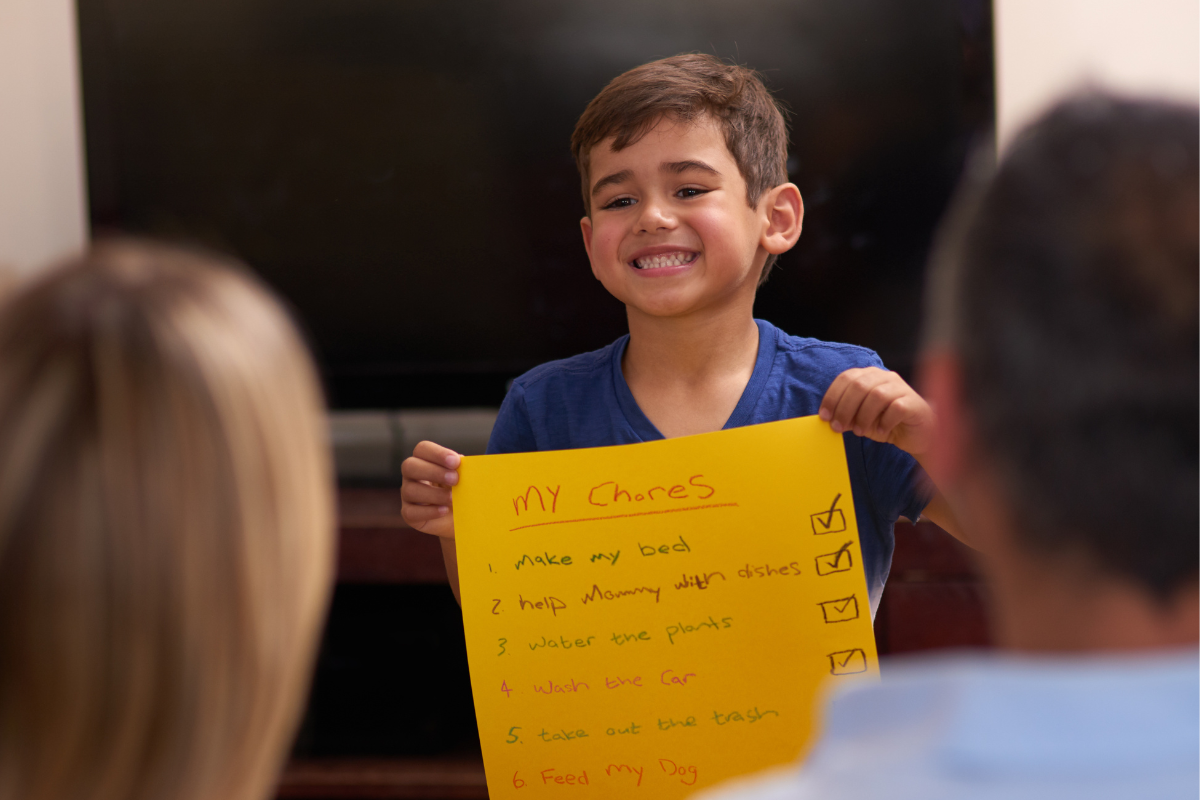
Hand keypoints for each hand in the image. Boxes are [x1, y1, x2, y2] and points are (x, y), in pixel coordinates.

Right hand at [400, 441, 460, 538]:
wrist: (461, 517)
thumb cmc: (461, 491)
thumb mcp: (464, 478)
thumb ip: (463, 468)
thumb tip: (465, 463)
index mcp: (424, 460)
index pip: (422, 449)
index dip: (437, 453)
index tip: (456, 462)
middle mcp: (411, 475)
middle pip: (409, 466)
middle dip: (433, 471)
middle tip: (455, 479)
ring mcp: (407, 495)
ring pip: (410, 490)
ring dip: (434, 494)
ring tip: (452, 499)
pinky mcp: (409, 514)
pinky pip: (411, 512)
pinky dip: (429, 511)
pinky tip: (444, 510)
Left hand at [818, 367, 934, 457]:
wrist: (916, 434)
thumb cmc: (885, 423)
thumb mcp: (860, 419)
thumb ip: (846, 416)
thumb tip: (828, 419)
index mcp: (869, 376)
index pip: (846, 378)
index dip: (832, 396)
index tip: (824, 416)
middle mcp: (885, 377)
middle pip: (859, 385)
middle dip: (844, 408)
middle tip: (838, 427)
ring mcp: (901, 388)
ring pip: (876, 395)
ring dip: (863, 416)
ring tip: (859, 431)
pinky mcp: (914, 402)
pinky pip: (896, 408)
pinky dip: (885, 421)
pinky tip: (881, 430)